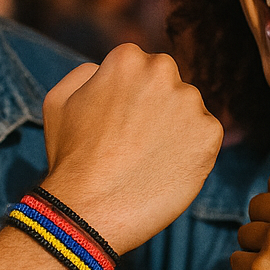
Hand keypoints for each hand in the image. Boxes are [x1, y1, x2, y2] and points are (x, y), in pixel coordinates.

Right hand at [41, 44, 222, 252]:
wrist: (89, 210)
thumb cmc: (70, 158)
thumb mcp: (59, 100)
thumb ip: (86, 72)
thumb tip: (105, 68)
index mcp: (128, 58)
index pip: (142, 68)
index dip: (131, 97)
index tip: (121, 122)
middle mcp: (163, 72)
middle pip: (168, 84)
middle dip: (157, 106)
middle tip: (136, 142)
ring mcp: (190, 102)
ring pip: (188, 110)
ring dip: (176, 129)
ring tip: (149, 160)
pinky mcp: (210, 133)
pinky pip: (206, 137)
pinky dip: (192, 152)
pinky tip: (166, 170)